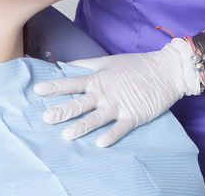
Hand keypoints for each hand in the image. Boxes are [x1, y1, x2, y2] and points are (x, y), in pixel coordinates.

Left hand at [33, 38, 202, 146]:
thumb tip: (67, 64)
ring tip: (67, 135)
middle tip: (46, 117)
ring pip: (97, 118)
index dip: (55, 86)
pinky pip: (120, 128)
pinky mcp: (135, 115)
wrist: (166, 70)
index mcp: (99, 78)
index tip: (38, 90)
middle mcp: (106, 92)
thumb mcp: (109, 60)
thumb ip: (87, 64)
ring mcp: (120, 105)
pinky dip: (111, 135)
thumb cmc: (137, 64)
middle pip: (81, 102)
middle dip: (63, 110)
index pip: (72, 83)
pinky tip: (100, 143)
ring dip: (82, 126)